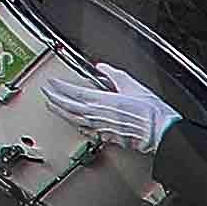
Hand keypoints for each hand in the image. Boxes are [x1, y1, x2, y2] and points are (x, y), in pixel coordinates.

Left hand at [34, 55, 176, 148]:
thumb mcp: (132, 85)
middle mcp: (97, 115)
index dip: (59, 87)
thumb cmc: (151, 112)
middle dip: (54, 99)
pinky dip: (75, 124)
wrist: (161, 132)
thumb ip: (114, 75)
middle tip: (44, 93)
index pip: (73, 93)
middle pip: (69, 107)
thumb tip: (104, 68)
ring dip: (60, 112)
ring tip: (52, 106)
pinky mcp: (107, 137)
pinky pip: (86, 130)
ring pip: (74, 120)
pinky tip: (72, 123)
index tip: (50, 83)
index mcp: (102, 101)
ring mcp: (101, 128)